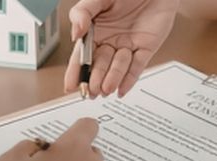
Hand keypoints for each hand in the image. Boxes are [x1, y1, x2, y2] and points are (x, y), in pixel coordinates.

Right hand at [64, 0, 178, 97]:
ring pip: (118, 67)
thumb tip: (75, 33)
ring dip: (111, 79)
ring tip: (105, 89)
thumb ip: (82, 13)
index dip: (76, 71)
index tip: (70, 85)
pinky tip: (122, 89)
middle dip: (94, 79)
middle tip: (90, 91)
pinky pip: (137, 66)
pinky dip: (130, 79)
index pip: (82, 55)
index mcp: (95, 30)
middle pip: (100, 65)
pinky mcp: (146, 47)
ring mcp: (128, 45)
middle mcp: (111, 40)